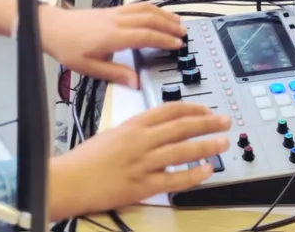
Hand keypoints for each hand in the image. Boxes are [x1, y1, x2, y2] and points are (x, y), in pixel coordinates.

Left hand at [40, 3, 183, 87]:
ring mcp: (114, 13)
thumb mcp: (88, 68)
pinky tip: (157, 13)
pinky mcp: (111, 10)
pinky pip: (136, 6)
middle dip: (169, 26)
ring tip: (177, 21)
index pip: (145, 36)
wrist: (52, 28)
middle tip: (184, 34)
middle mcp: (116, 22)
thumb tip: (135, 82)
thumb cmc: (67, 47)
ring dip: (163, 14)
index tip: (177, 45)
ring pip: (145, 9)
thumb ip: (114, 74)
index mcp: (112, 37)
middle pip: (149, 19)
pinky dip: (151, 8)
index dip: (163, 40)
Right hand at [47, 103, 230, 219]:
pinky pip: (174, 180)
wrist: (69, 180)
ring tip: (222, 142)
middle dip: (207, 122)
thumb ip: (136, 130)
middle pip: (181, 127)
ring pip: (182, 150)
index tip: (206, 110)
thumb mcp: (113, 133)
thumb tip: (157, 129)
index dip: (192, 108)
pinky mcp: (142, 185)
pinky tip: (206, 171)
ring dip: (206, 145)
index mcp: (133, 124)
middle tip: (224, 121)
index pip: (169, 110)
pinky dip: (192, 175)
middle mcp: (141, 140)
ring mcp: (143, 163)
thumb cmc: (86, 158)